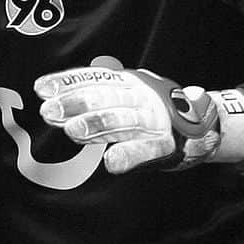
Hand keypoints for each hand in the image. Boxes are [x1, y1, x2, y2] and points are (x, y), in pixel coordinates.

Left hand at [34, 66, 220, 173]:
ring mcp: (153, 121)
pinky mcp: (165, 145)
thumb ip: (93, 98)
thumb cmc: (152, 112)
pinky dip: (128, 156)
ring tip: (73, 132)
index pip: (94, 79)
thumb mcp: (126, 96)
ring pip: (122, 121)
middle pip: (105, 98)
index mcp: (129, 82)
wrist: (202, 125)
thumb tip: (50, 101)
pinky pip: (145, 150)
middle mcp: (140, 97)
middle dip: (75, 104)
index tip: (41, 89)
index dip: (67, 82)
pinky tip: (110, 164)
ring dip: (97, 126)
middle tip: (49, 112)